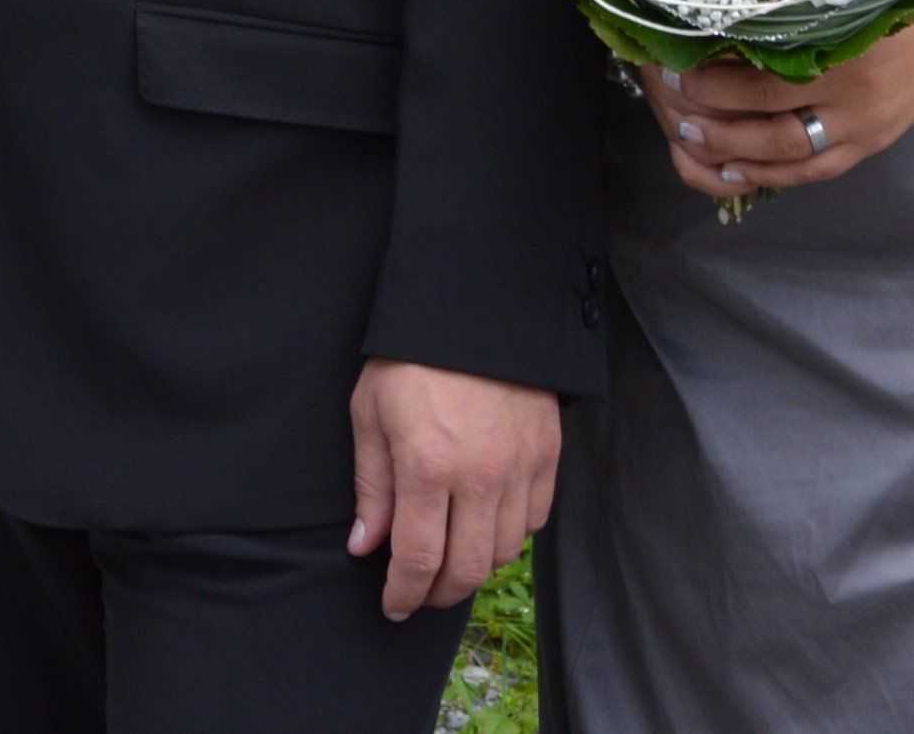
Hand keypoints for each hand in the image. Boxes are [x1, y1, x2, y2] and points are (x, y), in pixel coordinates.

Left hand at [347, 360, 557, 621]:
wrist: (473, 308)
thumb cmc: (410, 356)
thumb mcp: (370, 412)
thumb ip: (371, 486)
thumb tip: (365, 546)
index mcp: (428, 465)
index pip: (419, 558)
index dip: (404, 593)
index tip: (393, 605)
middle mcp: (480, 476)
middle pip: (467, 569)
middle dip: (439, 593)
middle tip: (421, 593)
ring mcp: (520, 468)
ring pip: (504, 551)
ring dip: (474, 566)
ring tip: (449, 558)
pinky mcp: (548, 456)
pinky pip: (534, 522)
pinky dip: (509, 536)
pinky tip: (485, 526)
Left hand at [640, 24, 913, 198]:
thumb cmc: (886, 8)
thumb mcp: (843, 2)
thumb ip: (792, 16)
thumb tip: (715, 18)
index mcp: (844, 55)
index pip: (767, 80)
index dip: (717, 82)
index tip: (675, 68)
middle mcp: (854, 100)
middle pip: (774, 126)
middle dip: (718, 122)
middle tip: (674, 108)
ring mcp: (863, 130)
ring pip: (791, 156)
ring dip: (736, 152)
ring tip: (692, 139)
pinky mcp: (868, 149)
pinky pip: (815, 172)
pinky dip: (771, 177)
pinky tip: (734, 171)